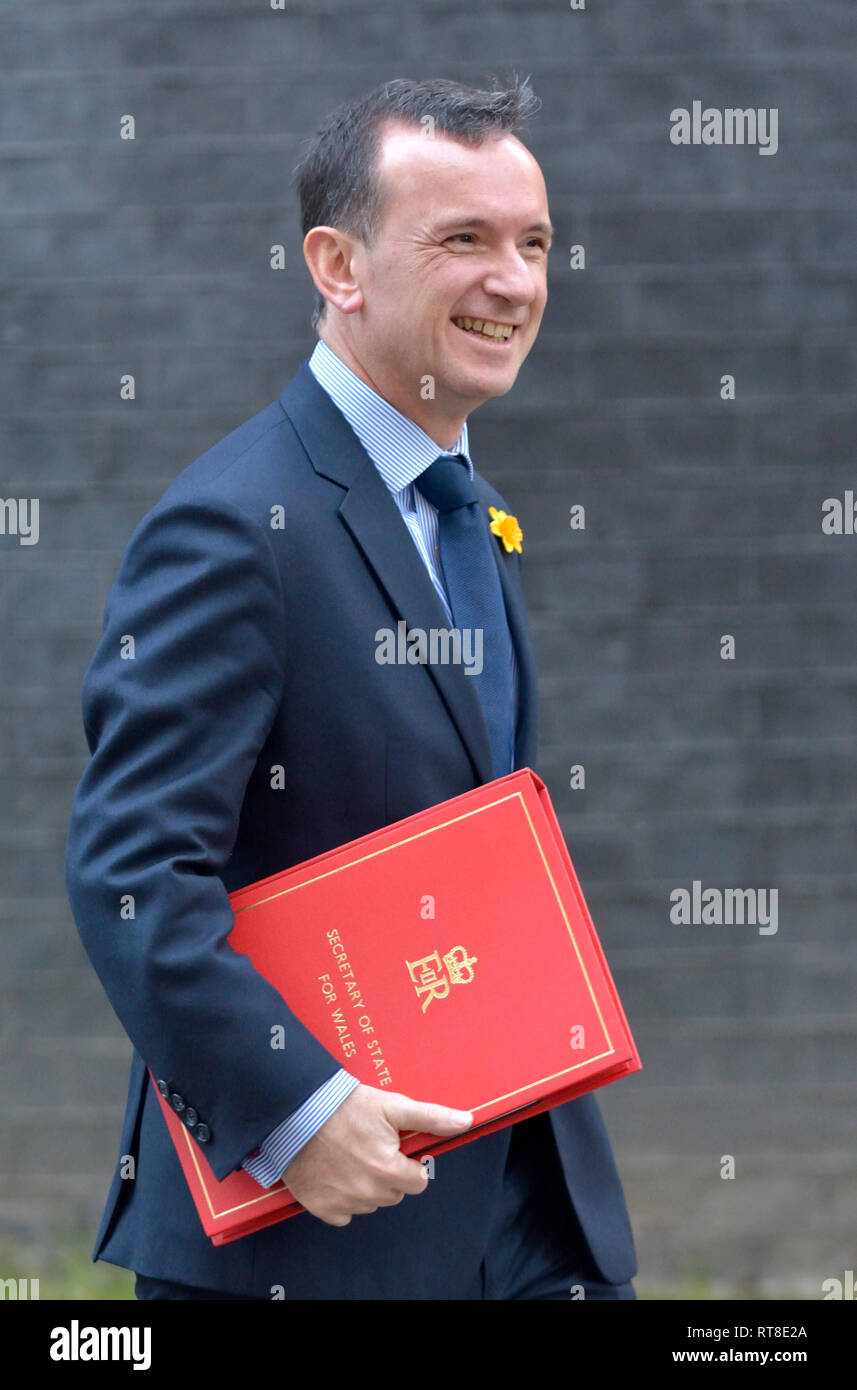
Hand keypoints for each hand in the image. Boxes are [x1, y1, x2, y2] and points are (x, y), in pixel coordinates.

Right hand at [279, 1083, 471, 1225]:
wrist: (295, 1111)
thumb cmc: (345, 1106)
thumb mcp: (392, 1106)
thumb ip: (431, 1117)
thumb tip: (466, 1122)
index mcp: (388, 1170)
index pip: (418, 1182)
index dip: (410, 1164)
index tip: (395, 1148)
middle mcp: (367, 1193)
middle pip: (395, 1193)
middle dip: (389, 1174)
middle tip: (370, 1148)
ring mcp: (342, 1203)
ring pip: (370, 1203)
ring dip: (367, 1186)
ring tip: (350, 1156)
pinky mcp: (320, 1208)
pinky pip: (343, 1214)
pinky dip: (342, 1198)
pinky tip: (335, 1173)